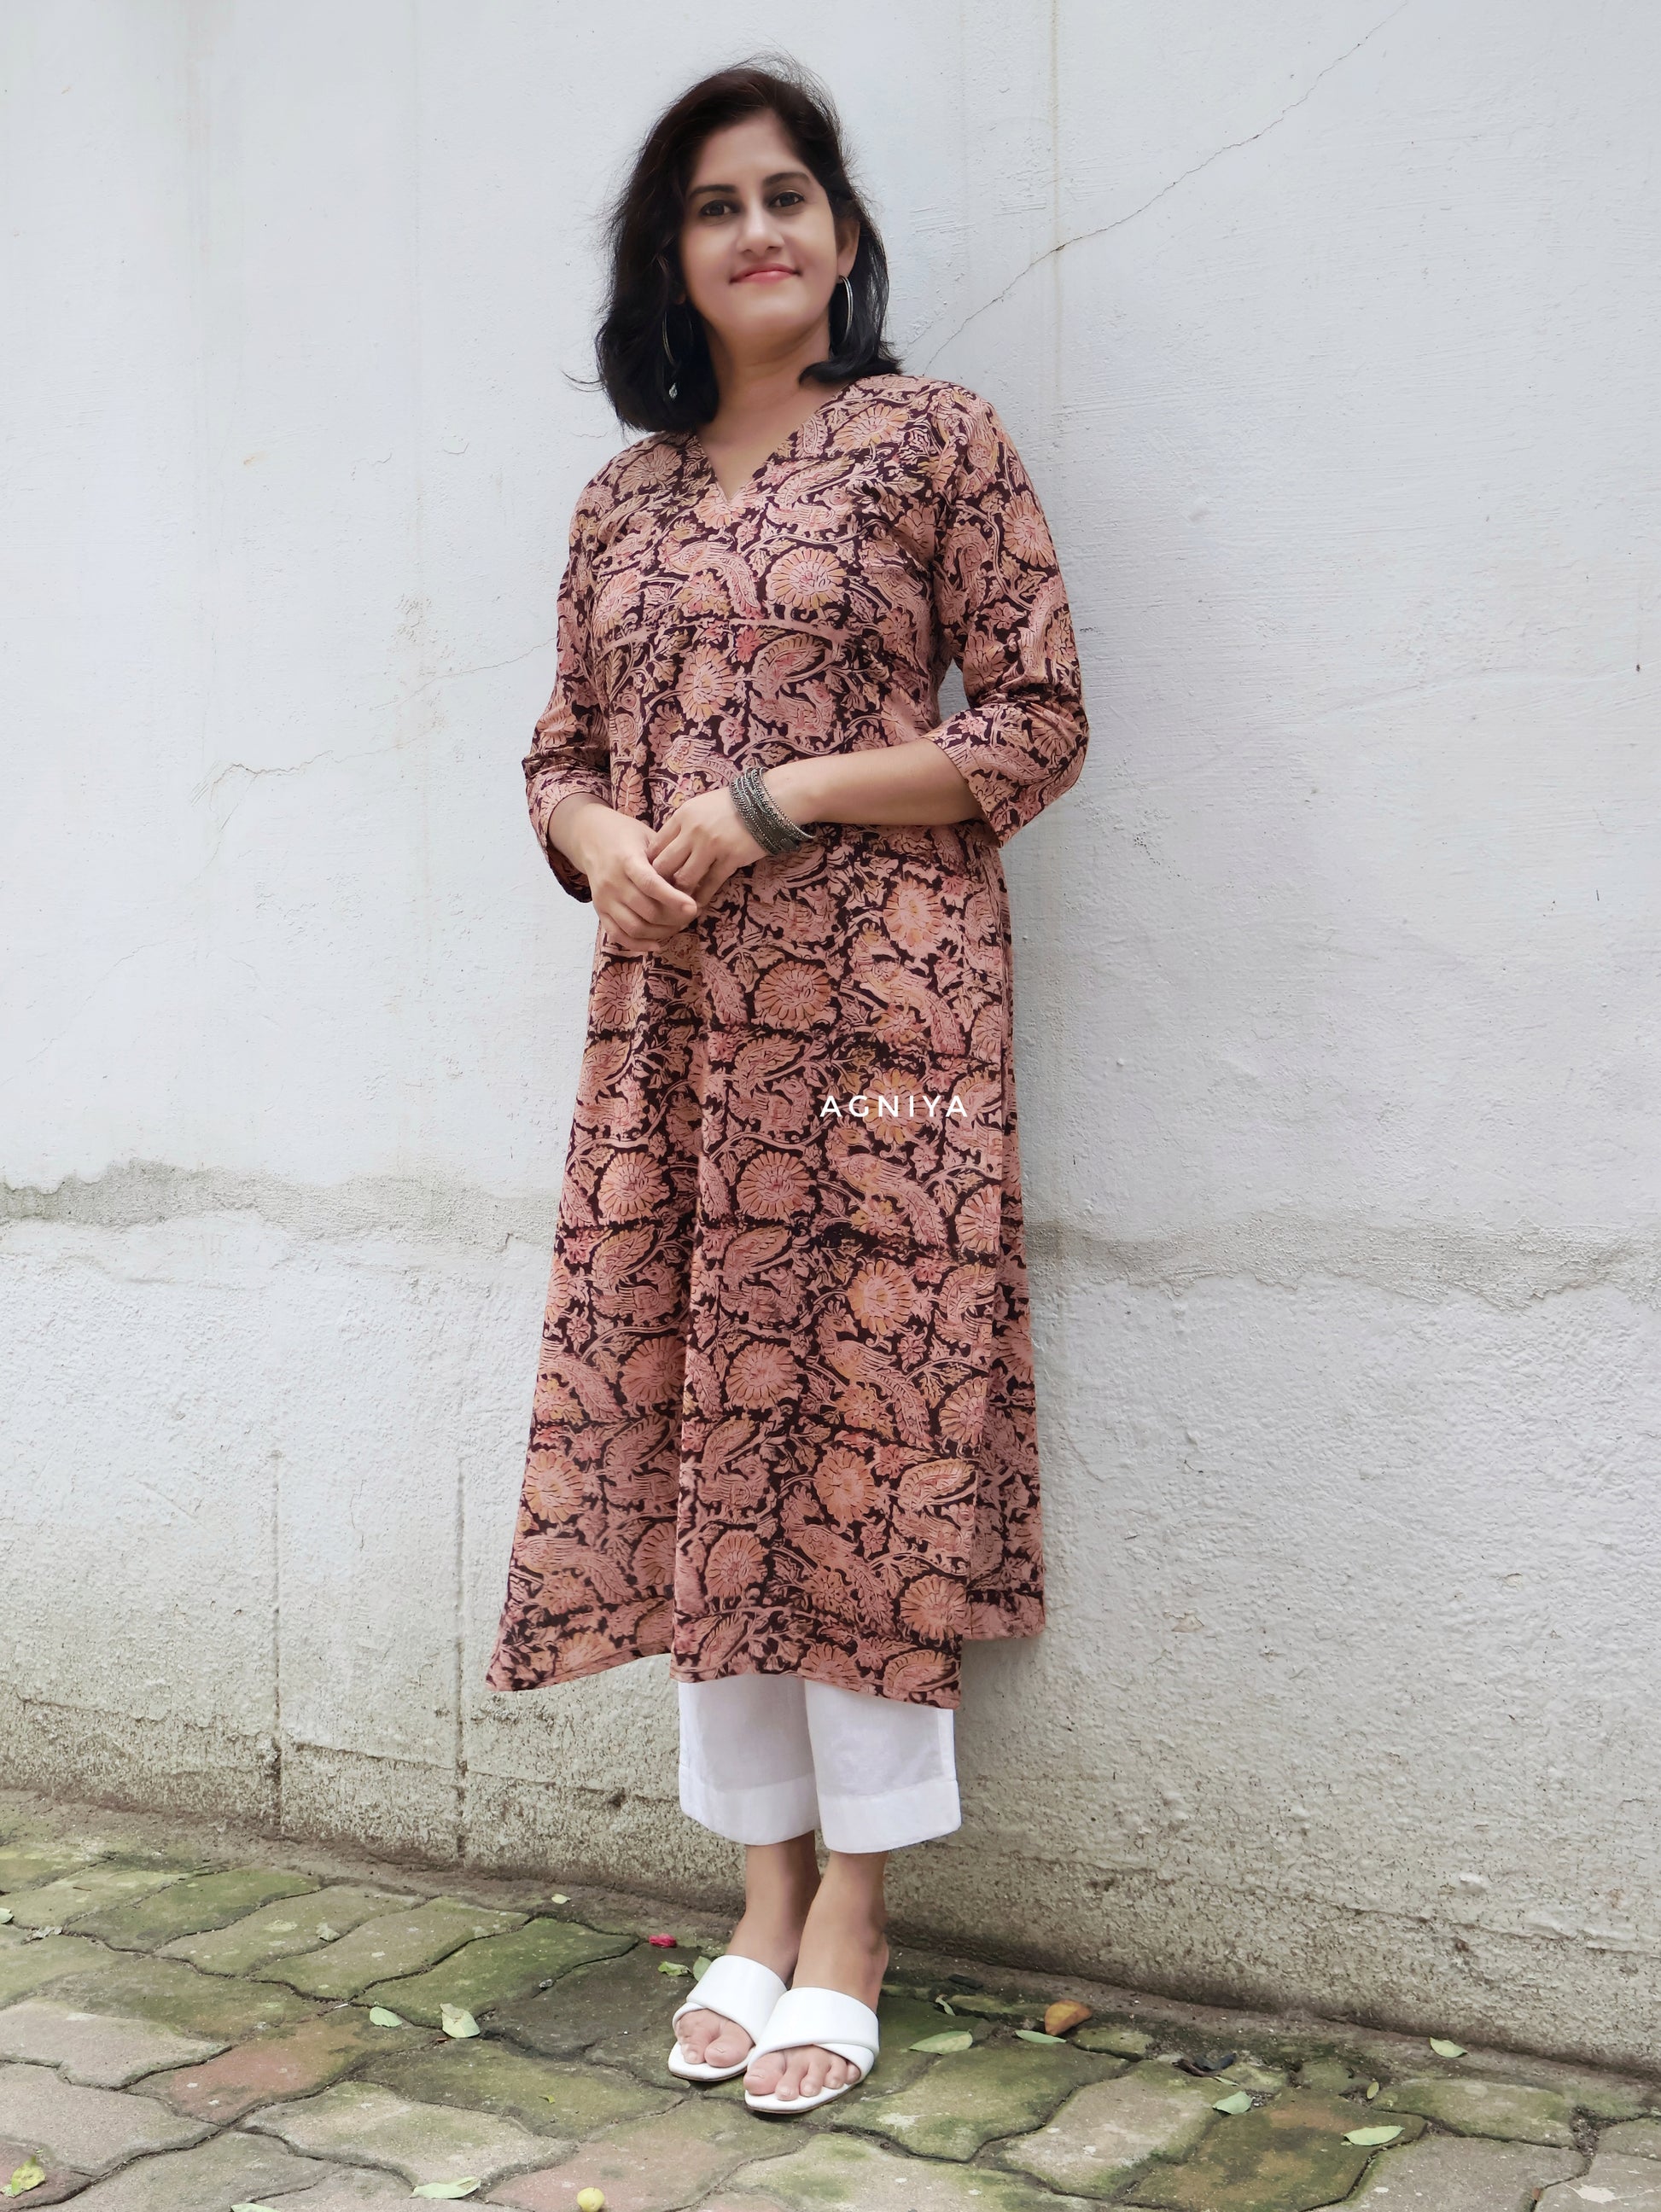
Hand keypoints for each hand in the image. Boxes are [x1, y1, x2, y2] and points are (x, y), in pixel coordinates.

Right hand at [550, 797, 698, 954]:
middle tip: (692, 915)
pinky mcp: (599, 911)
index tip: (693, 907)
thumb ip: (666, 858)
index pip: (650, 884)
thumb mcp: (648, 837)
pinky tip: (657, 944)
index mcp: (626, 860)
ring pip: (635, 927)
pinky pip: (618, 935)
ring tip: (678, 926)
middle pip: (646, 911)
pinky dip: (639, 945)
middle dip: (674, 918)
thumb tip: (693, 884)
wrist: (590, 837)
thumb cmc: (626, 835)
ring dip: (661, 932)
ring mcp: (604, 899)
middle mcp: (613, 882)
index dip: (673, 899)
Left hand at [644, 785, 772, 911]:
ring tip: (678, 900)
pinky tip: (698, 904)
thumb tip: (664, 849)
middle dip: (660, 882)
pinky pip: (710, 884)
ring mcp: (711, 845)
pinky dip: (702, 896)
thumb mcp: (699, 807)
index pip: (655, 846)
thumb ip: (682, 826)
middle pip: (664, 865)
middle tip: (661, 893)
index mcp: (682, 816)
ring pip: (684, 878)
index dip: (651, 865)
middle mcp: (693, 831)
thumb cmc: (730, 805)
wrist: (765, 802)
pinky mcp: (730, 858)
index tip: (652, 876)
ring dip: (680, 893)